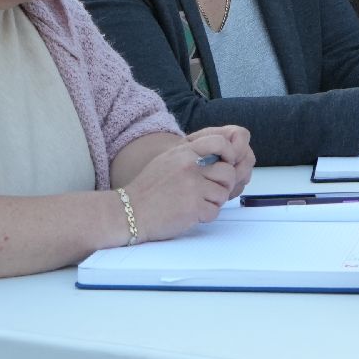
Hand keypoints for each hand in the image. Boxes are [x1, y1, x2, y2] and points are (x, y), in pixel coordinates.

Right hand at [121, 127, 251, 240]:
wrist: (129, 211)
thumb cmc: (148, 189)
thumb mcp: (167, 160)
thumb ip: (190, 155)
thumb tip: (218, 156)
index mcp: (184, 152)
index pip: (220, 142)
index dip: (230, 154)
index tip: (226, 165)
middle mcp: (190, 167)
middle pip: (228, 172)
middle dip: (223, 185)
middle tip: (211, 192)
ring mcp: (192, 187)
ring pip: (223, 194)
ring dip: (214, 202)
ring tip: (198, 204)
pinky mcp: (193, 207)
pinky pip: (214, 212)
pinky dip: (206, 216)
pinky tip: (192, 215)